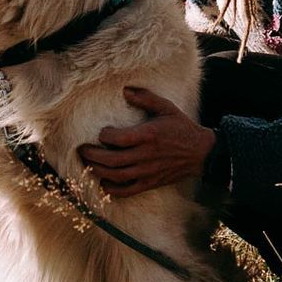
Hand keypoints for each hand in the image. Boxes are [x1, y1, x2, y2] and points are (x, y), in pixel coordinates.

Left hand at [77, 88, 215, 197]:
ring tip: (87, 163)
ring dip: (97, 170)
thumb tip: (125, 90)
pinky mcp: (150, 183)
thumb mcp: (166, 107)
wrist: (200, 153)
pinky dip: (112, 189)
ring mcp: (147, 171)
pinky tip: (103, 182)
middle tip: (81, 149)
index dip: (105, 136)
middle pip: (112, 160)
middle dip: (92, 155)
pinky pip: (127, 191)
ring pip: (116, 176)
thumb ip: (145, 98)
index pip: (118, 139)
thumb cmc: (181, 128)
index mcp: (148, 135)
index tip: (102, 132)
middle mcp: (145, 155)